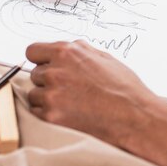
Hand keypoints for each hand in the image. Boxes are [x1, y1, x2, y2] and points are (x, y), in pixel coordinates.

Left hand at [26, 40, 161, 146]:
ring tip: (69, 102)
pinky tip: (67, 112)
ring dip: (46, 97)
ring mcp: (52, 94)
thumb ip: (79, 51)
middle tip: (68, 88)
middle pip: (34, 73)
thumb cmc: (123, 88)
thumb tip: (65, 49)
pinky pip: (36, 111)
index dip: (40, 59)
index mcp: (67, 52)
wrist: (133, 116)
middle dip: (47, 80)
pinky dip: (47, 112)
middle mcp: (56, 70)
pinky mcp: (51, 115)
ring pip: (34, 93)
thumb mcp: (103, 57)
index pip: (32, 51)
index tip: (45, 65)